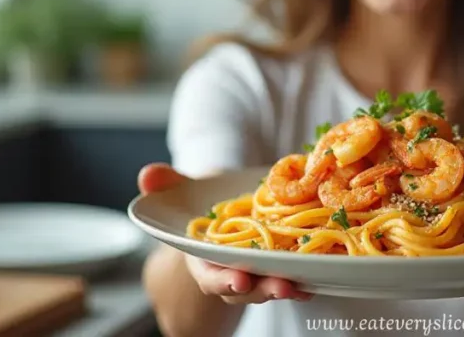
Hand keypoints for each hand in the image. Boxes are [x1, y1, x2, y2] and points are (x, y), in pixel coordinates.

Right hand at [138, 163, 312, 304]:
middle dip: (262, 289)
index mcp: (202, 257)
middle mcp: (229, 270)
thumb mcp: (184, 189)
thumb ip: (167, 184)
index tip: (239, 281)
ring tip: (301, 286)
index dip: (223, 280)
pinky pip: (291, 277)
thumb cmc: (200, 202)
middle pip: (244, 288)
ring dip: (286, 287)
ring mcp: (255, 271)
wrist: (224, 207)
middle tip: (281, 286)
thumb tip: (148, 175)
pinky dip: (304, 282)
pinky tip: (316, 282)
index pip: (210, 275)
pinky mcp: (277, 266)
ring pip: (268, 285)